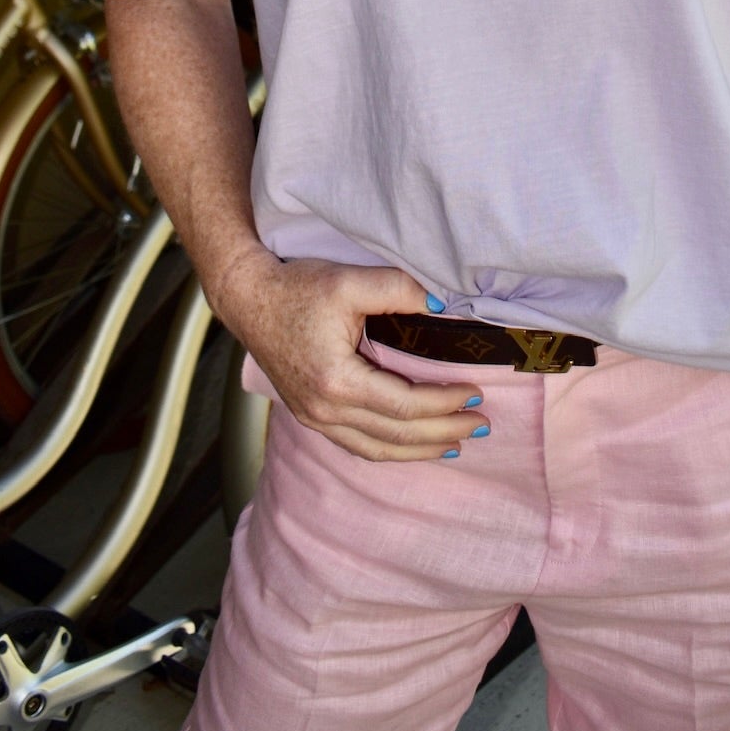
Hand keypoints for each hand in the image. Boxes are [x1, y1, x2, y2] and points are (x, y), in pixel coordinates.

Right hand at [211, 247, 487, 463]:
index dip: (443, 403)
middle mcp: (324, 409)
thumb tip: (444, 305)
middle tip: (480, 424)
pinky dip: (389, 450)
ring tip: (455, 444)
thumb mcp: (349, 281)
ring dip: (419, 450)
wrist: (248, 299)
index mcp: (336, 381)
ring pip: (376, 449)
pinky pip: (356, 445)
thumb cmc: (297, 288)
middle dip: (442, 432)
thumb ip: (399, 288)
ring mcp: (314, 418)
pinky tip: (411, 445)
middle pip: (395, 434)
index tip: (474, 392)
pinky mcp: (310, 416)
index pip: (403, 404)